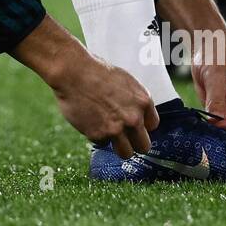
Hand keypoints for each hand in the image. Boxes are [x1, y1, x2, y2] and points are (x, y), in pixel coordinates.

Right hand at [10, 15, 158, 156]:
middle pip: (144, 146)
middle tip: (123, 136)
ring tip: (106, 132)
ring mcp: (117, 129)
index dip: (141, 125)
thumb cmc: (96, 71)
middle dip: (134, 142)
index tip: (133, 124)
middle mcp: (134, 118)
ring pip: (126, 153)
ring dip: (118, 146)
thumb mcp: (125, 81)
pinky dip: (96, 135)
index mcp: (143, 102)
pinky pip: (102, 143)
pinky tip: (89, 120)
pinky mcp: (99, 136)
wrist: (73, 72)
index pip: (152, 125)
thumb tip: (137, 114)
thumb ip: (134, 101)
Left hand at [192, 49, 225, 133]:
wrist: (207, 48)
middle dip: (224, 129)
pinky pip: (219, 122)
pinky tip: (200, 120)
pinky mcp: (222, 107)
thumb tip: (217, 120)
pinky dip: (210, 124)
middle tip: (205, 127)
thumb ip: (216, 98)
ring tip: (202, 124)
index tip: (217, 126)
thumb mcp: (214, 75)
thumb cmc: (215, 55)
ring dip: (216, 128)